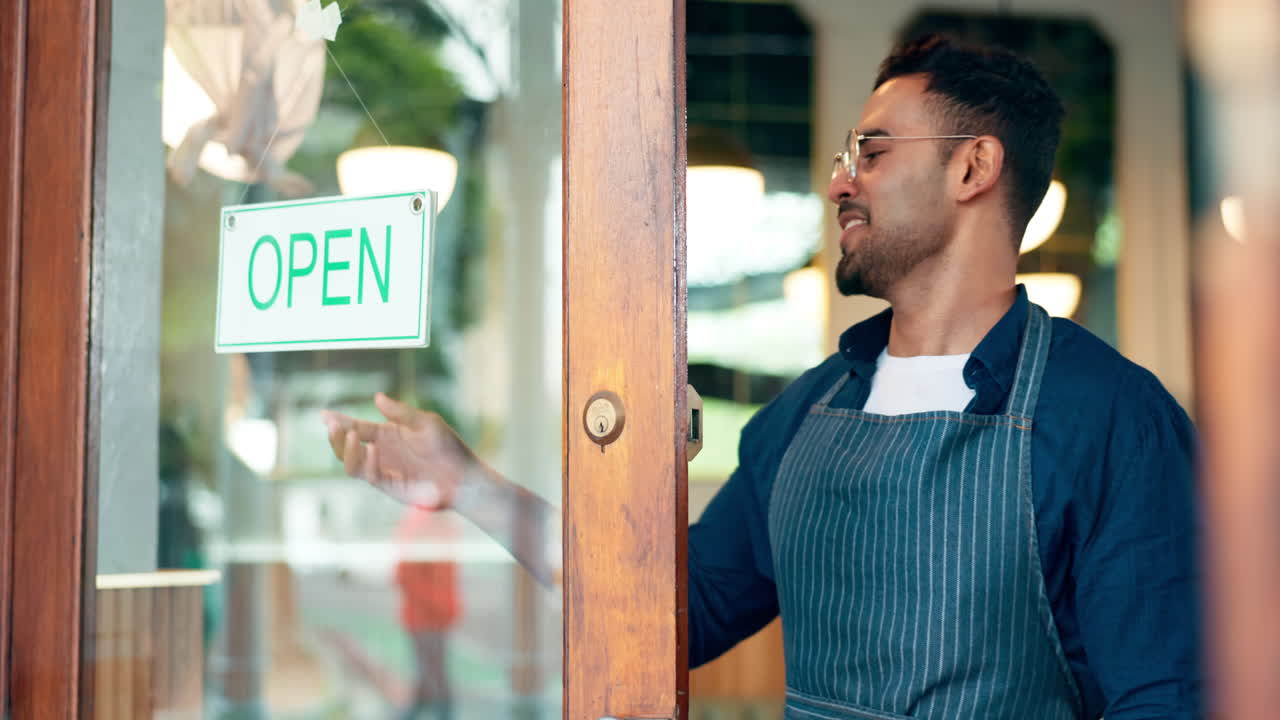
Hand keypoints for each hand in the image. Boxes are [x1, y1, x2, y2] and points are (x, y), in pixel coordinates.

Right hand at [321, 393, 475, 509]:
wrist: (463, 476)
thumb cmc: (448, 447)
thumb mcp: (426, 423)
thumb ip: (401, 413)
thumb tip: (377, 397)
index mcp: (387, 435)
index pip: (357, 427)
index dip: (339, 421)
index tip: (324, 415)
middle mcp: (381, 452)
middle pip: (347, 446)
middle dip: (336, 436)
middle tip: (331, 425)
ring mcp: (384, 470)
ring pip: (351, 464)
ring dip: (345, 450)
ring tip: (349, 435)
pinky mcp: (390, 486)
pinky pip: (371, 476)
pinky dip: (369, 462)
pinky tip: (373, 449)